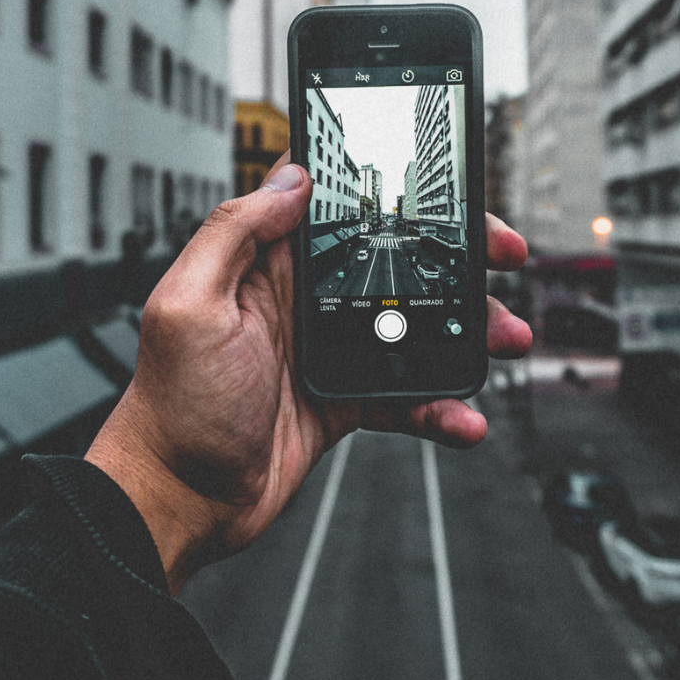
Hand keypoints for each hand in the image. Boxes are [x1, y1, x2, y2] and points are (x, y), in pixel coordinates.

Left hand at [86, 156, 530, 591]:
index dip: (398, 194)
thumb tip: (289, 179)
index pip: (343, 209)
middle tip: (503, 257)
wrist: (180, 500)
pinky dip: (439, 405)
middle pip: (396, 261)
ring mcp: (331, 349)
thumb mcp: (190, 304)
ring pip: (414, 324)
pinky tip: (462, 416)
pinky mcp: (346, 397)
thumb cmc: (172, 406)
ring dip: (466, 329)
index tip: (449, 197)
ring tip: (506, 337)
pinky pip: (406, 393)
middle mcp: (306, 299)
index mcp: (270, 264)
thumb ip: (234, 233)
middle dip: (456, 257)